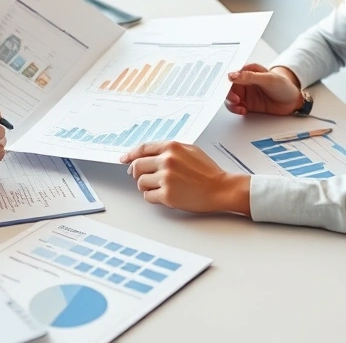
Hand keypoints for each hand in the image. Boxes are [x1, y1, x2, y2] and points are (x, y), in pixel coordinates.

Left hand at [120, 142, 250, 215]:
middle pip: (137, 166)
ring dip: (146, 186)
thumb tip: (149, 154)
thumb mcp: (190, 150)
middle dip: (137, 173)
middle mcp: (167, 161)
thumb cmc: (208, 171)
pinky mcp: (167, 195)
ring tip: (160, 187)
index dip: (131, 155)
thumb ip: (170, 150)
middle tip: (142, 177)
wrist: (220, 188)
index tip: (124, 159)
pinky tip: (163, 195)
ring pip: (141, 182)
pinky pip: (148, 196)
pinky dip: (152, 196)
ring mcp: (166, 178)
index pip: (143, 149)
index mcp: (172, 147)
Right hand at [224, 63, 301, 116]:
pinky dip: (236, 109)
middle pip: (228, 88)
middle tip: (234, 99)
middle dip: (228, 94)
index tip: (225, 87)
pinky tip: (242, 110)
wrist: (293, 101)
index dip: (226, 81)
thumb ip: (249, 77)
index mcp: (248, 71)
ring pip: (230, 98)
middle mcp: (245, 82)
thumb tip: (232, 75)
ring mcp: (246, 94)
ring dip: (231, 103)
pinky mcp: (248, 104)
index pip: (232, 74)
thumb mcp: (268, 79)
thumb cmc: (283, 85)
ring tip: (237, 106)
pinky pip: (236, 107)